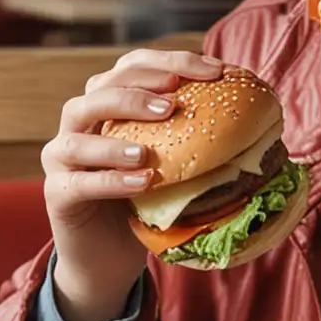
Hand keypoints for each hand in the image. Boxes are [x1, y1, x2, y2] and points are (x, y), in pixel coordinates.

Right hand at [42, 46, 223, 320]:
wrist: (108, 258)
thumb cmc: (147, 203)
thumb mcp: (173, 164)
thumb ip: (196, 138)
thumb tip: (263, 123)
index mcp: (108, 104)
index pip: (133, 66)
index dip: (171, 62)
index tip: (214, 70)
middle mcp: (79, 122)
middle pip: (100, 88)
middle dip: (139, 89)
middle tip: (175, 100)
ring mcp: (61, 157)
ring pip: (79, 132)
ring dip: (117, 133)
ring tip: (150, 147)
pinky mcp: (57, 193)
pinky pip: (81, 181)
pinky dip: (111, 179)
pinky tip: (144, 180)